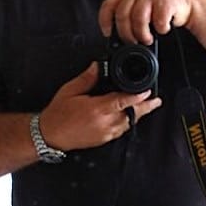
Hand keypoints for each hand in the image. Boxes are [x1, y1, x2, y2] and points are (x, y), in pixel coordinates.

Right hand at [39, 62, 162, 150]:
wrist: (49, 135)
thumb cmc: (58, 114)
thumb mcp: (70, 90)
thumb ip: (87, 78)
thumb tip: (97, 66)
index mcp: (97, 109)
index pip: (123, 101)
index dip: (137, 96)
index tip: (148, 91)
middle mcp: (104, 123)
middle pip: (131, 114)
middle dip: (145, 107)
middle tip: (156, 100)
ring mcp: (105, 133)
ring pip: (128, 123)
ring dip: (139, 114)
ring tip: (148, 105)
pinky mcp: (103, 140)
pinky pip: (121, 130)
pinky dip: (128, 122)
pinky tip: (131, 115)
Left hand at [98, 0, 192, 44]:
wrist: (183, 2)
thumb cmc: (157, 10)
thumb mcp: (138, 11)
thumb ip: (126, 20)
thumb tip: (113, 40)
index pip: (108, 6)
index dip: (104, 21)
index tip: (108, 34)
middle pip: (122, 16)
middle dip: (127, 34)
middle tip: (134, 42)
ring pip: (139, 19)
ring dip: (143, 34)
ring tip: (148, 39)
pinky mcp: (165, 0)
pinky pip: (159, 20)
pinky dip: (161, 29)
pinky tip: (163, 29)